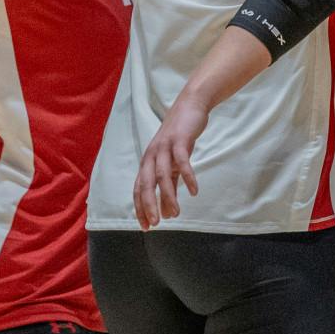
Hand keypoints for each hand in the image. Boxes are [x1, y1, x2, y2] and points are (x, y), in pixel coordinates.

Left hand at [134, 91, 209, 227]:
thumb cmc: (180, 138)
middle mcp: (152, 156)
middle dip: (149, 205)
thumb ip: (170, 185)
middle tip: (156, 224)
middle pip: (146, 184)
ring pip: (162, 175)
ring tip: (175, 213)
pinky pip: (183, 162)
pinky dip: (188, 177)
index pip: (139, 190)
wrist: (190, 106)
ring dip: (168, 196)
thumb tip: (169, 211)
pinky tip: (194, 191)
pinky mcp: (180, 141)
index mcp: (147, 162)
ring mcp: (165, 147)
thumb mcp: (172, 163)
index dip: (141, 209)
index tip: (146, 227)